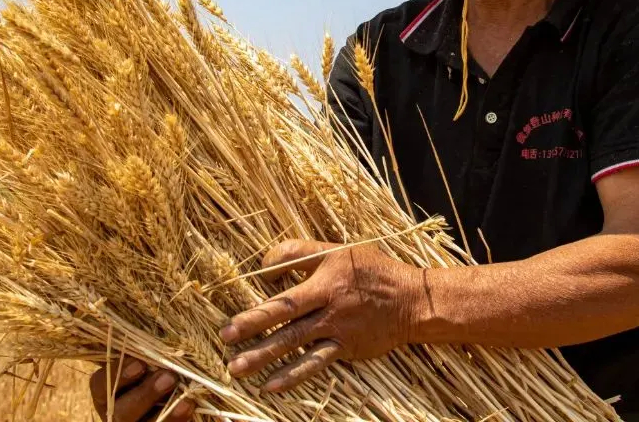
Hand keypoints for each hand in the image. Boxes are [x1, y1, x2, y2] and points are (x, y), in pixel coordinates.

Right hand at [89, 356, 195, 421]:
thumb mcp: (145, 359)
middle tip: (169, 378)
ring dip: (166, 413)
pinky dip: (176, 420)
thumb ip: (144, 350)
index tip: (140, 363)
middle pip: (121, 410)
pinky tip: (190, 406)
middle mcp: (115, 412)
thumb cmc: (154, 366)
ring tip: (186, 400)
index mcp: (107, 390)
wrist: (169, 396)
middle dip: (146, 394)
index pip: (100, 384)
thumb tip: (152, 321)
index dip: (117, 375)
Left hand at [219, 240, 422, 392]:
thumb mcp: (340, 251)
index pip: (290, 275)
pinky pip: (315, 363)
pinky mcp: (346, 348)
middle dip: (253, 325)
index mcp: (327, 274)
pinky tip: (271, 386)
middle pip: (285, 313)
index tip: (251, 287)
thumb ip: (302, 253)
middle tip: (225, 336)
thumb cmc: (373, 271)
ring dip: (264, 356)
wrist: (413, 301)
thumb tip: (265, 264)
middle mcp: (329, 301)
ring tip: (237, 368)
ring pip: (295, 342)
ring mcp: (337, 327)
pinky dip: (293, 375)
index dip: (267, 281)